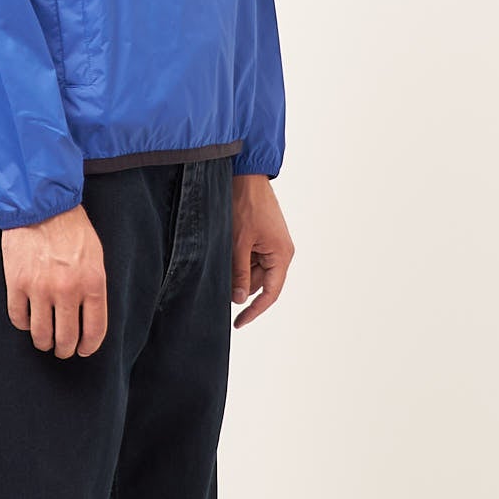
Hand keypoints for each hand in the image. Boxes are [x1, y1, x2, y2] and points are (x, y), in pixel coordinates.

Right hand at [1, 203, 107, 356]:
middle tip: (62, 350)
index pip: (94, 330)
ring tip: (44, 341)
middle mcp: (67, 290)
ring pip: (41, 334)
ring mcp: (40, 289)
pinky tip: (27, 321)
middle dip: (64, 349)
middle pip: (66, 338)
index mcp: (92, 284)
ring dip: (43, 342)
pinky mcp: (17, 284)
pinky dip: (23, 324)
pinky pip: (18, 318)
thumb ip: (93, 288)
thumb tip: (88, 317)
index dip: (88, 346)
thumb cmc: (71, 229)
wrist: (41, 206)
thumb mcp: (95, 257)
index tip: (83, 349)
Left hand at [230, 175, 293, 327]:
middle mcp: (281, 252)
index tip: (238, 323)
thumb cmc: (245, 205)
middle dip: (240, 285)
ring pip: (253, 270)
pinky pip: (251, 256)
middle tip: (217, 283)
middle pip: (260, 282)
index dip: (254, 311)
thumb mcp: (238, 243)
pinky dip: (238, 258)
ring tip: (221, 256)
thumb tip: (239, 299)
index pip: (270, 293)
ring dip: (237, 270)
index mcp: (281, 255)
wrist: (246, 175)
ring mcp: (272, 244)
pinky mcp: (263, 236)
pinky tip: (225, 250)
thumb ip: (239, 273)